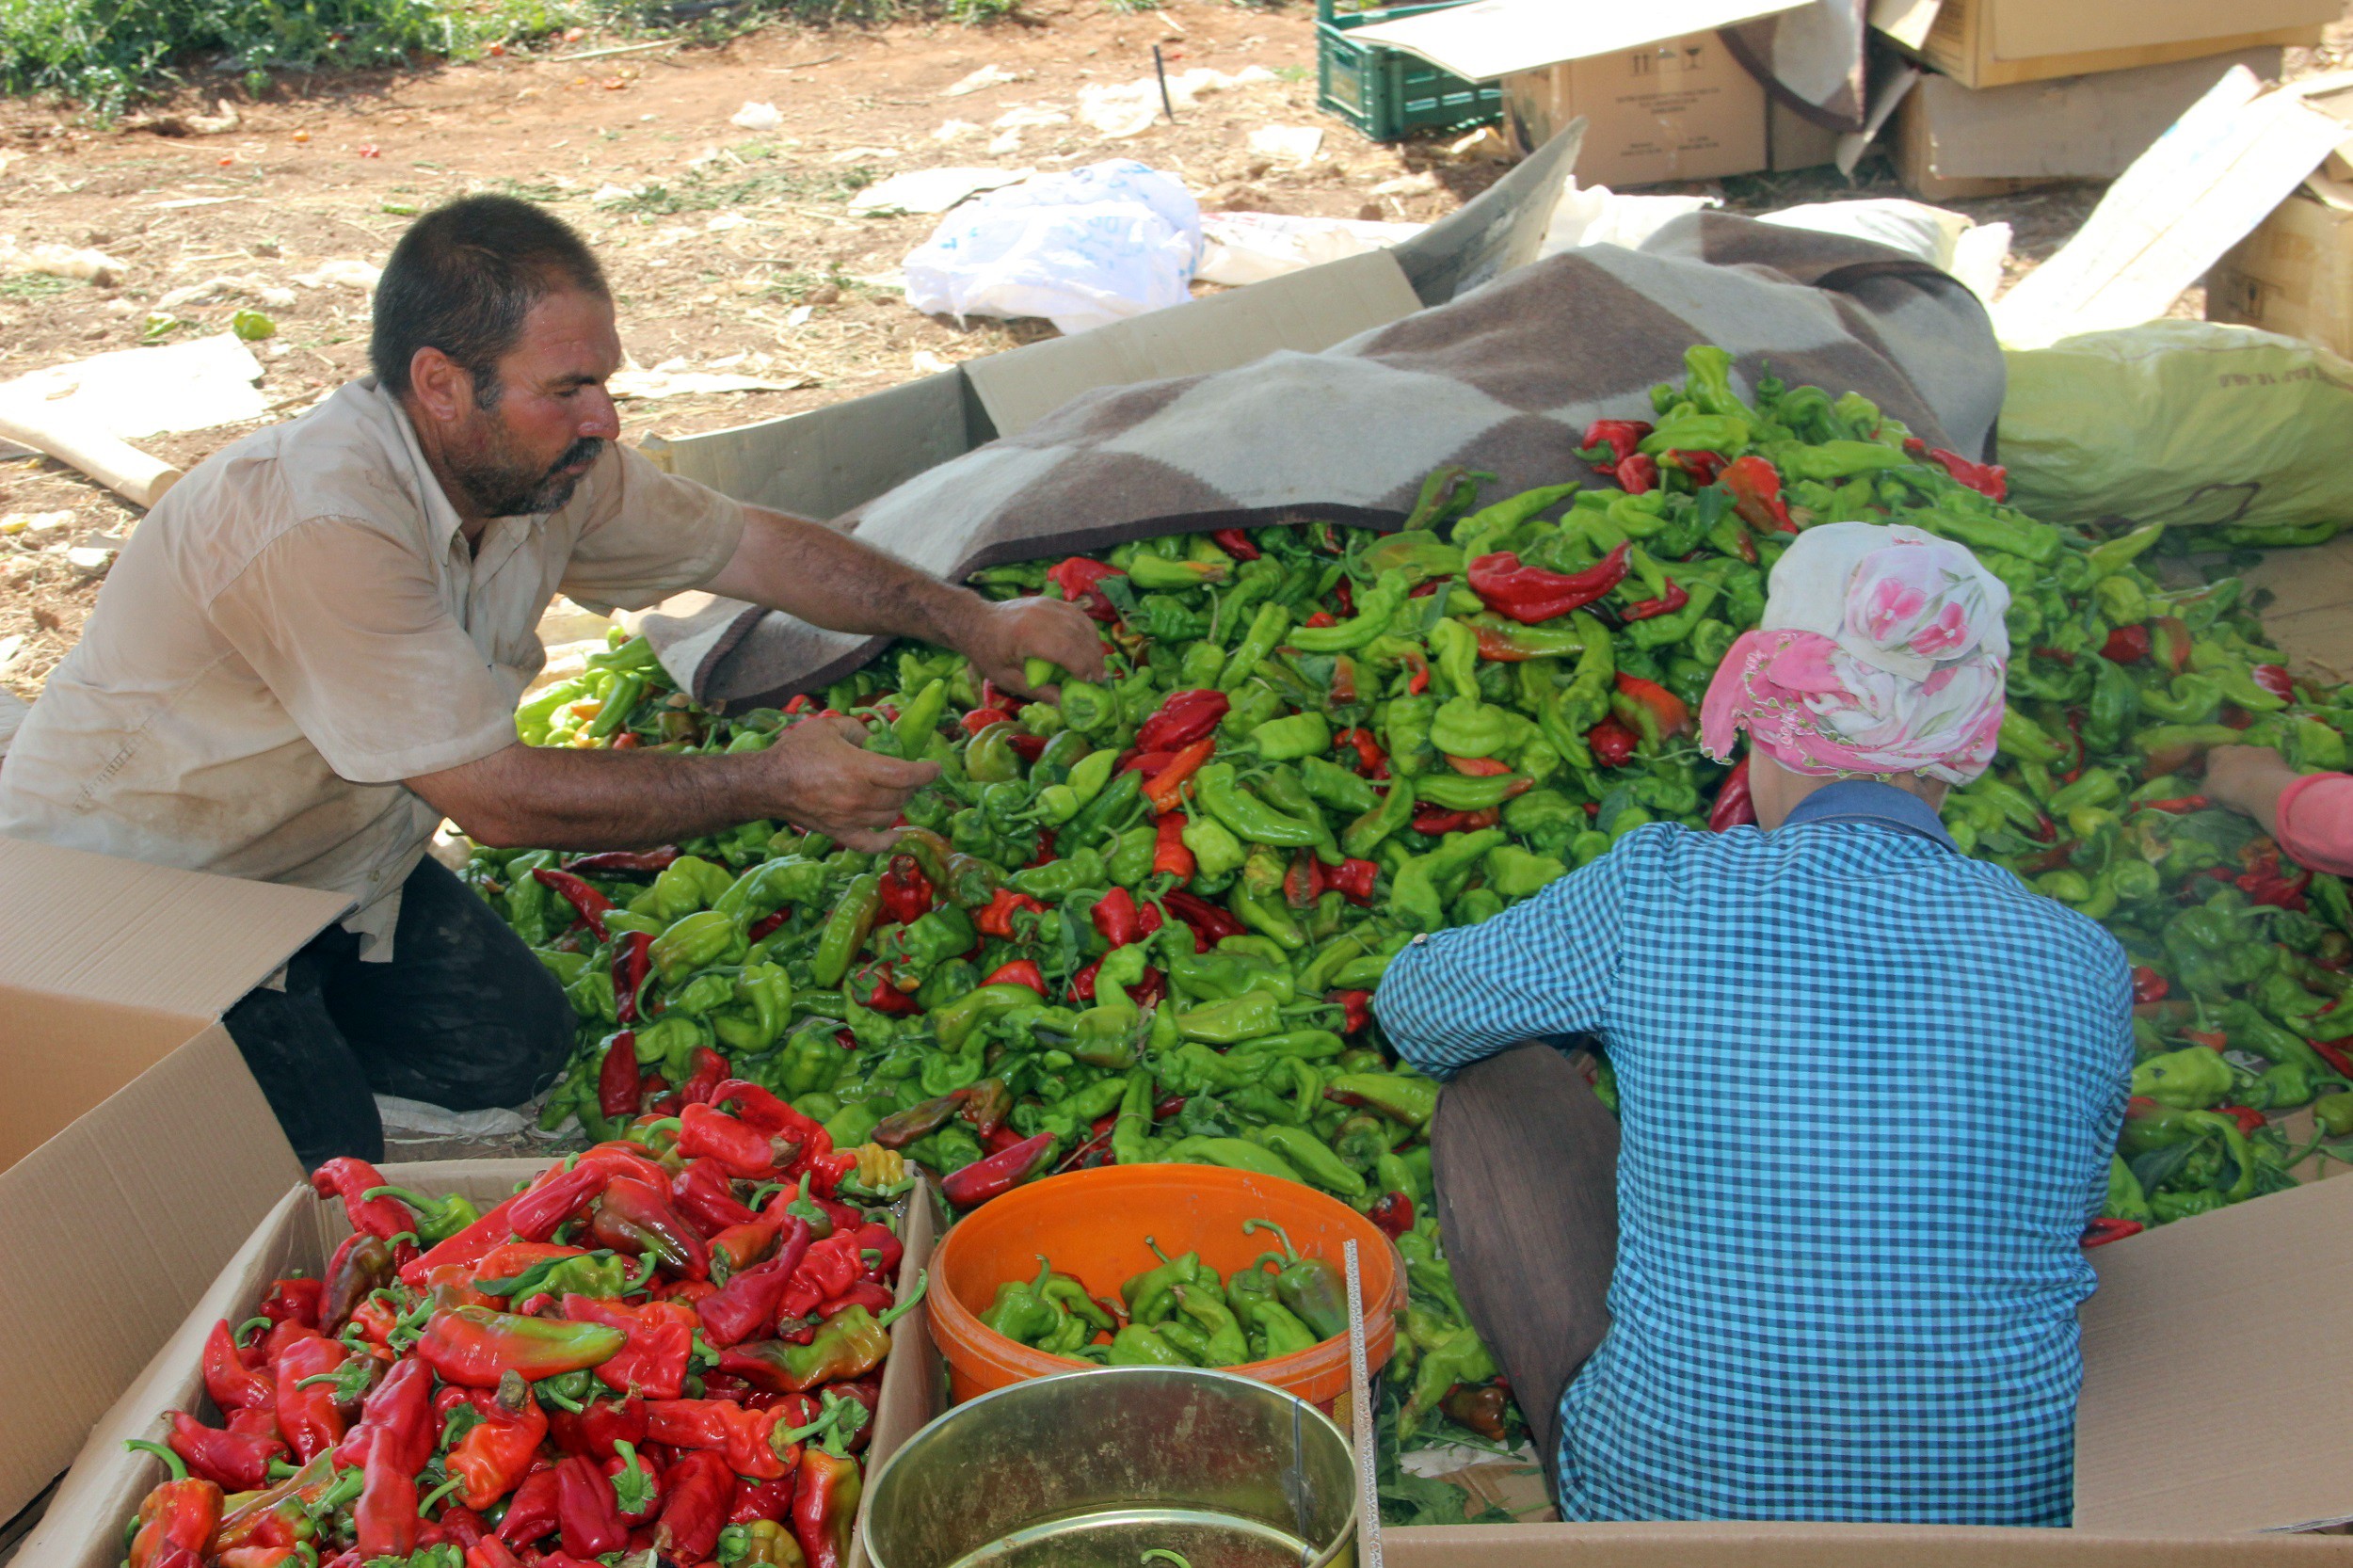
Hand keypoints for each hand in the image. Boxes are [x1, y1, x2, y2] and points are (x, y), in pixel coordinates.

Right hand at [760, 715, 939, 851]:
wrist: (768, 784)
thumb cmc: (797, 752)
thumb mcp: (829, 727)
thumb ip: (858, 729)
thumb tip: (874, 738)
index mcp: (860, 769)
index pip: (907, 775)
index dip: (926, 772)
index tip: (935, 767)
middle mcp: (860, 797)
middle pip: (901, 796)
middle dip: (912, 785)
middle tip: (910, 775)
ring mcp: (850, 819)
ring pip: (890, 816)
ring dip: (899, 804)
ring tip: (898, 793)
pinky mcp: (840, 833)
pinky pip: (870, 844)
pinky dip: (887, 842)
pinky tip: (896, 835)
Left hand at [953, 593, 1107, 700]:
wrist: (975, 621)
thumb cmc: (988, 652)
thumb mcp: (1007, 679)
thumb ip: (1037, 691)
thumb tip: (1064, 704)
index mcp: (1027, 635)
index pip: (1066, 650)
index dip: (1082, 667)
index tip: (1088, 682)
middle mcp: (1040, 615)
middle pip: (1078, 636)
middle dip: (1094, 658)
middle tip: (1101, 678)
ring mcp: (1046, 605)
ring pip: (1082, 623)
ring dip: (1095, 644)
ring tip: (1098, 664)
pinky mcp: (1050, 602)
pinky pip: (1077, 615)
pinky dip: (1087, 630)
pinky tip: (1090, 645)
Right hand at [2203, 745, 2294, 834]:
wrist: (2265, 789)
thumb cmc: (2232, 789)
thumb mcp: (2211, 792)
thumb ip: (2206, 789)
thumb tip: (2206, 791)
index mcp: (2219, 753)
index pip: (2212, 756)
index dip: (2213, 768)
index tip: (2216, 781)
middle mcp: (2238, 747)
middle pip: (2234, 755)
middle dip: (2235, 766)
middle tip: (2237, 783)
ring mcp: (2259, 749)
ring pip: (2253, 757)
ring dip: (2253, 767)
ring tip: (2256, 784)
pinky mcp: (2276, 755)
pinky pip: (2269, 762)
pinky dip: (2269, 769)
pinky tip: (2270, 782)